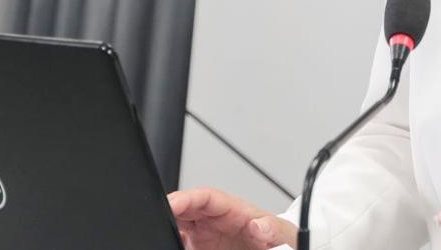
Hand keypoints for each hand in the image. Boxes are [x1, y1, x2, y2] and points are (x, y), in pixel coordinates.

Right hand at [168, 187, 298, 249]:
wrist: (280, 249)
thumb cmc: (282, 239)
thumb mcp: (283, 233)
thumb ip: (272, 227)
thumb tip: (259, 224)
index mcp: (235, 209)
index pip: (206, 196)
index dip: (186, 197)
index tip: (171, 203)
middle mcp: (217, 219)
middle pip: (187, 207)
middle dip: (170, 208)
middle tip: (157, 218)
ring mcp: (207, 235)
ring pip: (180, 223)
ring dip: (168, 226)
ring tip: (160, 233)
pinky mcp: (201, 247)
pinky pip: (182, 242)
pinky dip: (173, 242)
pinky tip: (169, 245)